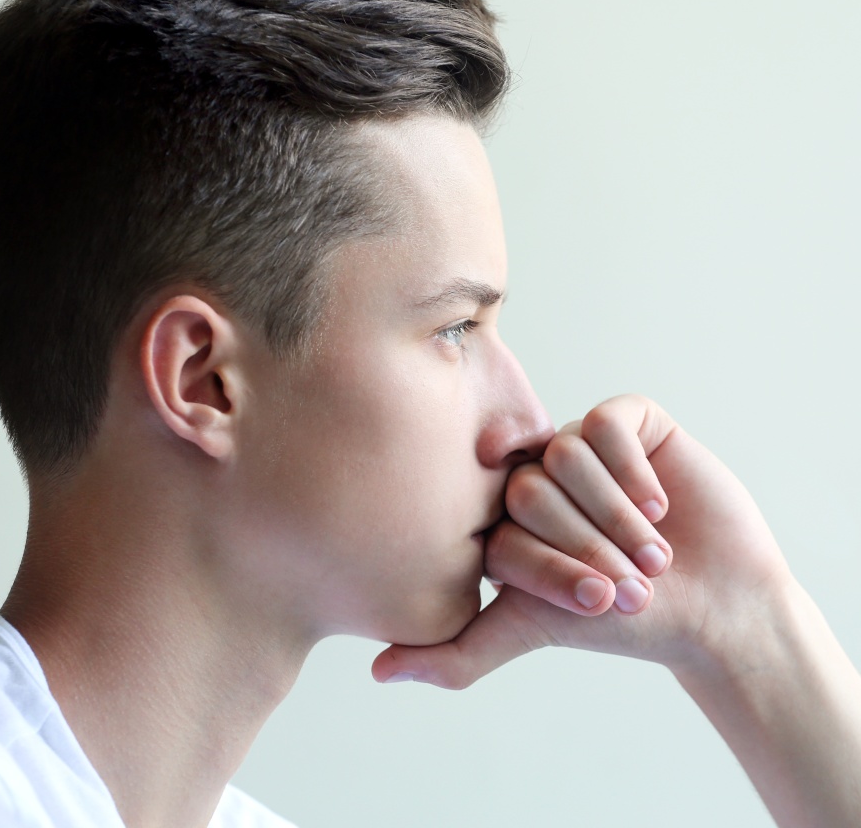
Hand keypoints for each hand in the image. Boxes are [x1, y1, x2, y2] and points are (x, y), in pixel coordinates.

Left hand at [373, 394, 791, 686]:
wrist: (716, 605)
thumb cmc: (624, 620)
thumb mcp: (533, 629)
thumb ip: (458, 651)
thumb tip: (378, 673)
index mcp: (506, 515)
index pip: (497, 523)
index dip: (548, 567)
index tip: (592, 603)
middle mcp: (538, 472)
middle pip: (529, 487)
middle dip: (586, 545)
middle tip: (628, 583)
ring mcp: (581, 443)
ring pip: (566, 454)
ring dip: (616, 516)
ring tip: (654, 554)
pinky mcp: (628, 420)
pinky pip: (607, 423)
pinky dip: (634, 472)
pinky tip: (661, 506)